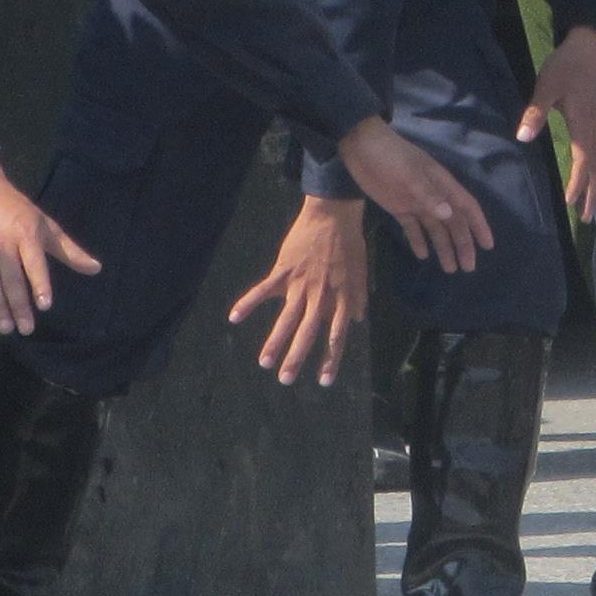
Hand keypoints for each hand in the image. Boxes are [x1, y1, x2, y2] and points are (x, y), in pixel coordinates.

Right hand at [0, 151, 96, 334]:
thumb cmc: (17, 211)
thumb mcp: (45, 225)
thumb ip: (69, 250)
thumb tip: (97, 269)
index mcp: (26, 234)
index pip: (34, 262)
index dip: (39, 283)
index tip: (44, 304)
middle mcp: (3, 245)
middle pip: (11, 279)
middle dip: (18, 305)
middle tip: (26, 329)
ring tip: (6, 329)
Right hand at [227, 195, 366, 386]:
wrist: (333, 215)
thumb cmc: (350, 244)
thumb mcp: (361, 273)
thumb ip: (356, 299)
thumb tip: (357, 320)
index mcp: (340, 299)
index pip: (336, 336)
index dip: (330, 359)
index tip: (323, 381)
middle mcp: (320, 296)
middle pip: (307, 332)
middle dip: (296, 358)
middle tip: (285, 380)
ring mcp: (300, 284)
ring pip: (286, 318)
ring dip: (274, 342)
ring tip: (264, 363)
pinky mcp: (284, 271)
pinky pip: (263, 290)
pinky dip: (248, 303)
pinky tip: (234, 317)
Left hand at [338, 117, 490, 272]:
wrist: (361, 146)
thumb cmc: (390, 157)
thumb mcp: (409, 174)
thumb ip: (428, 195)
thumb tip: (448, 215)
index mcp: (442, 185)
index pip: (467, 208)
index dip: (479, 226)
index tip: (487, 246)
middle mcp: (433, 196)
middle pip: (453, 223)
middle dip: (462, 244)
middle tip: (467, 268)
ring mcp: (416, 202)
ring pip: (435, 229)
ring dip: (443, 247)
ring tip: (449, 269)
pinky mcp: (399, 207)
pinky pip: (412, 228)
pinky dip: (418, 241)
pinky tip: (422, 256)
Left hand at [515, 26, 595, 224]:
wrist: (590, 45)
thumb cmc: (567, 64)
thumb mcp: (547, 85)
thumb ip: (535, 111)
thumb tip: (522, 138)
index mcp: (583, 124)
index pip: (582, 162)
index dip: (576, 184)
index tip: (568, 204)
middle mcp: (594, 128)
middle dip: (591, 194)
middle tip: (584, 218)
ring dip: (594, 184)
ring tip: (587, 204)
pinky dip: (594, 169)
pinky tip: (588, 173)